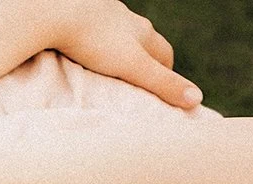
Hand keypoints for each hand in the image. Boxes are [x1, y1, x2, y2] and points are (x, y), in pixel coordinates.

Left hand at [41, 0, 199, 109]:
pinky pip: (92, 30)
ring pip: (118, 35)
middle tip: (139, 83)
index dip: (167, 73)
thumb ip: (162, 83)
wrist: (56, 12)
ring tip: (111, 70)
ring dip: (119, 50)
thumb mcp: (133, 67)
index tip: (162, 92)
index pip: (164, 54)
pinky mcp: (79, 13)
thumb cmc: (94, 41)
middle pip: (144, 42)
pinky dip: (94, 42)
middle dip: (146, 61)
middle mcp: (126, 18)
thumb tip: (197, 100)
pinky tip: (83, 51)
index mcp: (142, 31)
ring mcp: (102, 13)